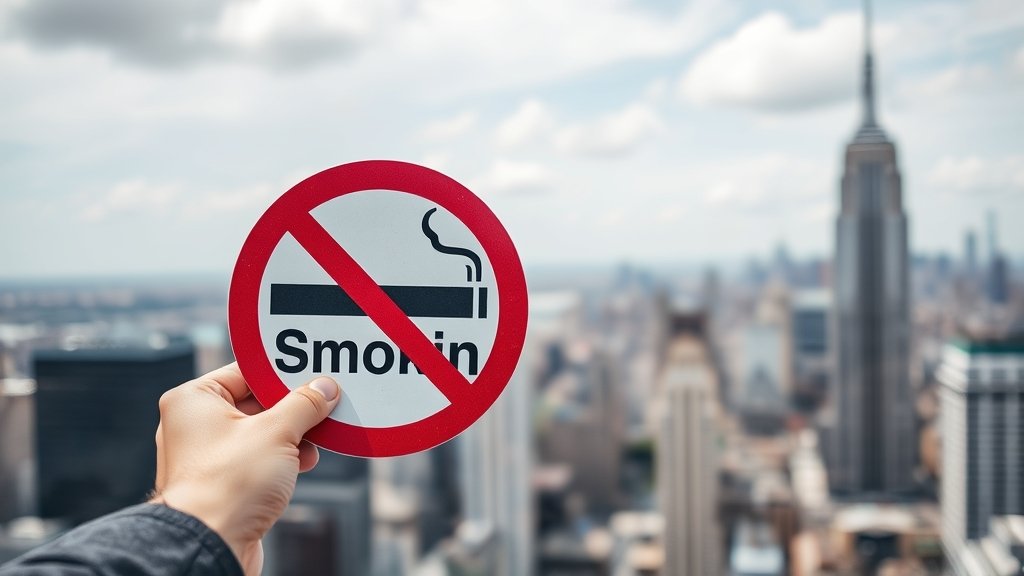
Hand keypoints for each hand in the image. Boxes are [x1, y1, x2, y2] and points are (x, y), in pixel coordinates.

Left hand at [149, 363, 340, 574]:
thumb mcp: (277, 432)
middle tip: (323, 402)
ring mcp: (209, 456)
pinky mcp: (223, 483)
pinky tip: (305, 460)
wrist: (210, 546)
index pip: (245, 371)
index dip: (282, 373)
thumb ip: (304, 404)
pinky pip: (258, 458)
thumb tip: (324, 388)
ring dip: (292, 434)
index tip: (312, 373)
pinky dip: (283, 457)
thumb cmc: (226, 486)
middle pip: (255, 402)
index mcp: (193, 400)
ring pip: (260, 432)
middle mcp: (195, 424)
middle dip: (293, 407)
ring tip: (318, 436)